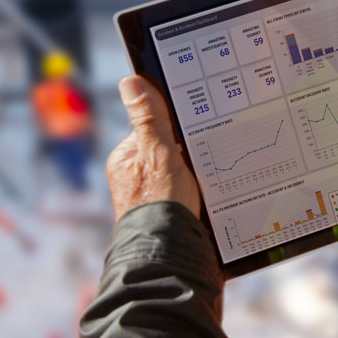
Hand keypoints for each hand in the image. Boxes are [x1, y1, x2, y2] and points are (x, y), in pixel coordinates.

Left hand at [106, 76, 201, 218]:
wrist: (170, 255)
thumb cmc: (160, 205)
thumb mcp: (158, 154)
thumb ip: (148, 118)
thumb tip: (131, 82)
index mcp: (124, 159)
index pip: (153, 127)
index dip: (175, 127)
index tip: (195, 128)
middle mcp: (135, 177)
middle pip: (169, 149)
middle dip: (189, 151)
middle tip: (205, 157)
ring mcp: (152, 196)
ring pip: (182, 170)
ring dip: (199, 172)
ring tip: (210, 177)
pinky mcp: (170, 212)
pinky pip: (190, 191)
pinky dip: (202, 190)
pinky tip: (212, 194)